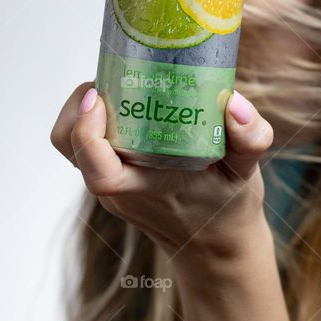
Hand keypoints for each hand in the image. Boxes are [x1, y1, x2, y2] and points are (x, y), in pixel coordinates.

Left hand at [50, 81, 274, 263]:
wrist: (216, 247)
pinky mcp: (113, 178)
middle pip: (70, 145)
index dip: (86, 131)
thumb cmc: (229, 208)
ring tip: (119, 83)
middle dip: (81, 104)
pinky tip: (127, 100)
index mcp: (143, 189)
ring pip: (72, 144)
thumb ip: (250, 139)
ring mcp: (112, 184)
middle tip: (116, 74)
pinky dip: (94, 120)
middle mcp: (119, 188)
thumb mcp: (247, 173)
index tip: (98, 96)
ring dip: (82, 111)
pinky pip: (87, 146)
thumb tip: (236, 103)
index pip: (96, 168)